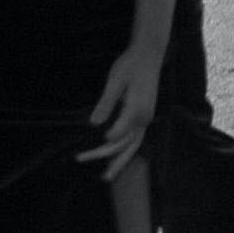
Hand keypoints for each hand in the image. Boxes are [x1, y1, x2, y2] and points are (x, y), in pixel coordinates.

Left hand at [82, 36, 165, 172]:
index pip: (118, 134)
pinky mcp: (144, 116)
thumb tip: (94, 124)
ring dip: (119, 162)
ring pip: (132, 146)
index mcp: (136, 110)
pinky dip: (125, 152)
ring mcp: (146, 118)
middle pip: (125, 145)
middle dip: (106, 158)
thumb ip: (106, 103)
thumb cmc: (130, 65)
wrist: (149, 55)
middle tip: (83, 163)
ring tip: (105, 177)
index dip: (103, 144)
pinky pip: (135, 140)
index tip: (88, 151)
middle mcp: (144, 118)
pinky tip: (115, 159)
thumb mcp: (114, 81)